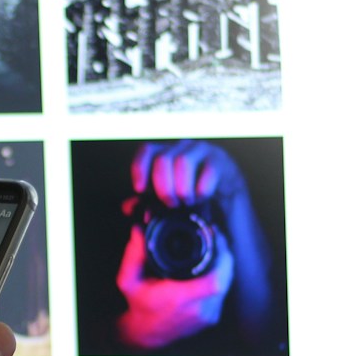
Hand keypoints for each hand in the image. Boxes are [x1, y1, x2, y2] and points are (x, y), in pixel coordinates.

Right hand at [120, 139, 275, 350]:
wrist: (143, 335)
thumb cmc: (138, 306)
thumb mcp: (128, 280)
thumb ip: (134, 255)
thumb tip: (139, 230)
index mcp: (180, 299)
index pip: (215, 280)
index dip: (222, 257)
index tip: (215, 238)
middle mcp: (198, 310)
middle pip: (225, 278)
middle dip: (224, 255)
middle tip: (216, 238)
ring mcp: (207, 316)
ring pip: (227, 285)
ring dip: (223, 265)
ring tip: (216, 248)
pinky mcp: (211, 319)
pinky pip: (222, 293)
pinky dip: (220, 278)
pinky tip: (212, 266)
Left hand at [130, 139, 246, 208]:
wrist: (228, 197)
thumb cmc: (193, 197)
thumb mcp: (168, 201)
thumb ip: (146, 203)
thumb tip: (128, 207)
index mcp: (167, 153)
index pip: (147, 151)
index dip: (140, 168)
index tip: (140, 190)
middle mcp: (183, 148)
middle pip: (163, 158)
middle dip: (163, 186)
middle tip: (171, 204)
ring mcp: (204, 151)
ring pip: (183, 161)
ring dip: (182, 187)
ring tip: (186, 202)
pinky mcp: (222, 161)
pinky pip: (208, 170)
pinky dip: (201, 188)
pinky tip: (201, 198)